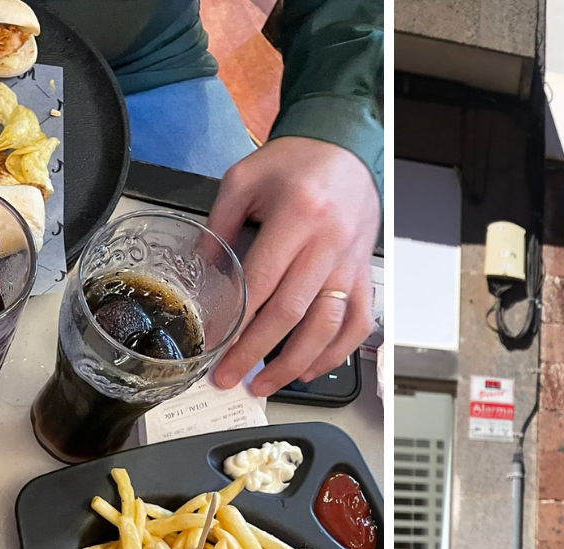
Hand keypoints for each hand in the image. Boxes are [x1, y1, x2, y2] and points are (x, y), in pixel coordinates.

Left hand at [207, 137, 378, 397]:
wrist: (344, 148)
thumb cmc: (293, 163)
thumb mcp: (243, 180)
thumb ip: (218, 226)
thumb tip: (199, 276)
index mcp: (296, 215)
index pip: (261, 282)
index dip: (236, 321)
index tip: (212, 347)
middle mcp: (328, 243)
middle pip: (291, 313)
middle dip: (256, 353)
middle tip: (228, 379)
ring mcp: (350, 263)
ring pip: (327, 327)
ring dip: (294, 364)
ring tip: (264, 385)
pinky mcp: (364, 275)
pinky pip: (357, 324)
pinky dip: (334, 353)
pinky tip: (308, 370)